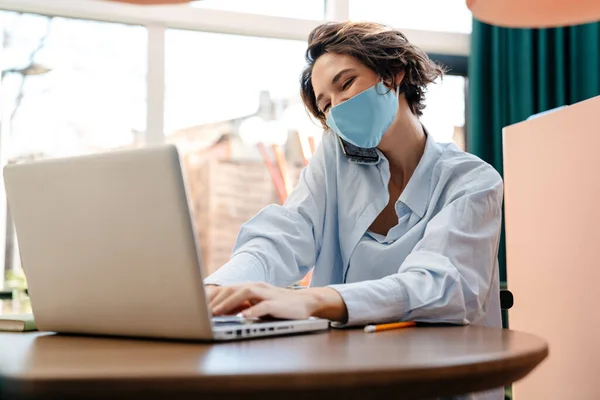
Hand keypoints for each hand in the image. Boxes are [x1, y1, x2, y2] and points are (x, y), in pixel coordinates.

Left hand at [206, 282, 347, 321]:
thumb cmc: (279, 306)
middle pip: (233, 288)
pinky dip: (252, 310)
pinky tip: (242, 317)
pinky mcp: (278, 304)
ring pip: (245, 292)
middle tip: (202, 311)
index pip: (227, 288)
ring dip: (229, 302)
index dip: (212, 296)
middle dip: (216, 299)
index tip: (198, 306)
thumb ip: (241, 305)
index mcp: (251, 287)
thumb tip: (219, 311)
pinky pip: (264, 306)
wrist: (306, 304)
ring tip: (216, 313)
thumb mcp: (257, 305)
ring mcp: (268, 294)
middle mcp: (257, 287)